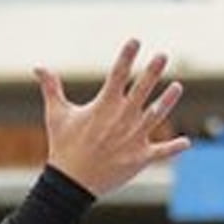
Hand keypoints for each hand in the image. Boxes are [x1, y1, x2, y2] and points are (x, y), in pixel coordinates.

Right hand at [36, 40, 191, 197]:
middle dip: (152, 71)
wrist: (70, 183)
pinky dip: (174, 147)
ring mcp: (133, 137)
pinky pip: (162, 150)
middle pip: (141, 90)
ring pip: (156, 115)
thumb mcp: (56, 115)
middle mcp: (122, 118)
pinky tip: (186, 142)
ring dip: (168, 101)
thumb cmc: (63, 146)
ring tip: (177, 86)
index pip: (117, 74)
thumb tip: (38, 67)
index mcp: (103, 106)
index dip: (127, 56)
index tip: (135, 40)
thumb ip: (52, 89)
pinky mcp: (140, 157)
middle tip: (162, 55)